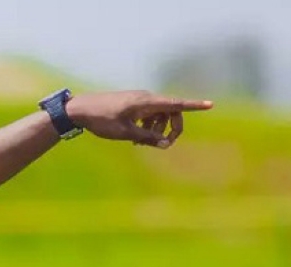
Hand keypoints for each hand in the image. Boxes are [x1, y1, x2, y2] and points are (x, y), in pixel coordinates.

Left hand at [66, 90, 213, 148]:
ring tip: (140, 143)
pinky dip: (147, 126)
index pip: (176, 104)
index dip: (194, 106)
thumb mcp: (125, 133)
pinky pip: (147, 114)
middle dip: (171, 128)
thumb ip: (147, 138)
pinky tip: (135, 138)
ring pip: (158, 115)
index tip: (210, 105)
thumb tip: (165, 144)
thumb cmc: (101, 120)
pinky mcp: (131, 104)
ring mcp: (138, 100)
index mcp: (147, 102)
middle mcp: (146, 98)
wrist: (79, 109)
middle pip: (170, 112)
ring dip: (156, 129)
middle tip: (164, 145)